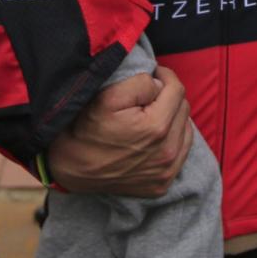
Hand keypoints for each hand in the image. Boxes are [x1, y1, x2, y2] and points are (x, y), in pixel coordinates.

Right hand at [48, 65, 192, 195]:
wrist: (70, 167)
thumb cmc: (87, 128)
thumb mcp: (108, 96)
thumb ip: (141, 83)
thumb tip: (160, 84)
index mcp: (157, 128)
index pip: (177, 90)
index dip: (164, 76)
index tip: (154, 73)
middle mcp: (167, 153)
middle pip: (183, 109)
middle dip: (168, 97)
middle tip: (148, 96)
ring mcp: (166, 172)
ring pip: (186, 129)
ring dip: (173, 118)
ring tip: (152, 114)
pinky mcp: (162, 184)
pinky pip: (182, 152)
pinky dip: (173, 139)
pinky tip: (156, 136)